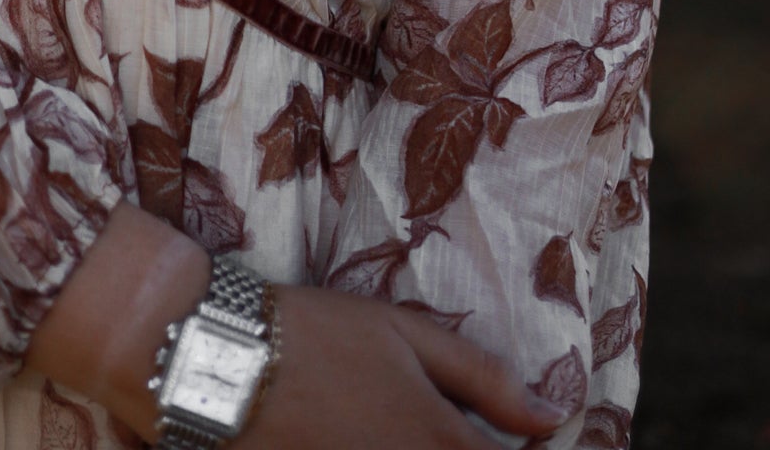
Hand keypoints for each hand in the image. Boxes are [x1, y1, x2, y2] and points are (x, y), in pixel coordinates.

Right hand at [27, 203, 563, 446]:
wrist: (219, 359)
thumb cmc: (316, 332)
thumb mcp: (404, 332)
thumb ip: (482, 377)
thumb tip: (550, 415)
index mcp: (436, 439)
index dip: (519, 449)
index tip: (514, 438)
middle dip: (464, 447)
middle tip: (427, 421)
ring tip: (388, 422)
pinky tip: (353, 432)